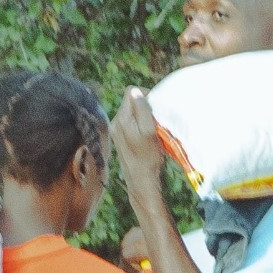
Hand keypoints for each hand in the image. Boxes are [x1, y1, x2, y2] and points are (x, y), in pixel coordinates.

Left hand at [107, 89, 170, 219]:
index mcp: (121, 118)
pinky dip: (141, 124)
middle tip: (156, 119)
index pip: (131, 92)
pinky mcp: (120, 138)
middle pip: (131, 102)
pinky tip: (148, 136)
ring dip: (144, 116)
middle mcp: (115, 122)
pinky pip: (131, 122)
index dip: (146, 95)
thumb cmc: (148, 157)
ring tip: (153, 128)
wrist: (141, 180)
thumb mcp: (149, 131)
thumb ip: (142, 110)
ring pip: (132, 112)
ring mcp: (116, 130)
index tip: (156, 107)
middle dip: (145, 106)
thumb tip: (136, 91)